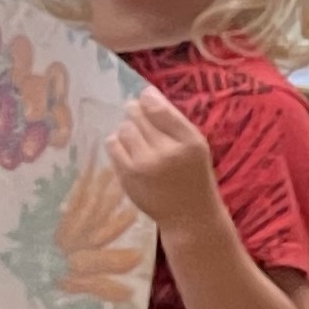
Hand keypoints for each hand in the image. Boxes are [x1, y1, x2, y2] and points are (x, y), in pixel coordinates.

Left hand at [106, 87, 227, 234]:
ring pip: (123, 129)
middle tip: (142, 122)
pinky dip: (118, 143)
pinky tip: (130, 151)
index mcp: (189, 142)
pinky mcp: (127, 175)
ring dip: (127, 129)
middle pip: (137, 116)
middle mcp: (166, 152)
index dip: (148, 99)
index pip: (158, 108)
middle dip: (136, 114)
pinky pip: (112, 145)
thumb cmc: (194, 176)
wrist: (189, 216)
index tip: (147, 100)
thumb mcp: (196, 146)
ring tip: (139, 140)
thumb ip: (173, 120)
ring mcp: (144, 165)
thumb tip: (146, 93)